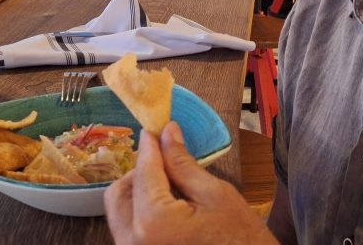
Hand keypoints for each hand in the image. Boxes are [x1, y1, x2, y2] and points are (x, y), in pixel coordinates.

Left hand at [104, 122, 277, 244]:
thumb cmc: (242, 241)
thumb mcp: (216, 195)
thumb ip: (183, 163)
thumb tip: (167, 133)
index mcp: (154, 223)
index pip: (144, 172)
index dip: (150, 147)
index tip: (154, 129)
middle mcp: (134, 242)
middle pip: (120, 193)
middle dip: (140, 172)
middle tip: (163, 158)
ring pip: (121, 213)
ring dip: (139, 193)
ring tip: (168, 183)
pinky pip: (130, 231)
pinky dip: (142, 213)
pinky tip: (167, 205)